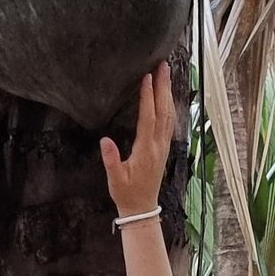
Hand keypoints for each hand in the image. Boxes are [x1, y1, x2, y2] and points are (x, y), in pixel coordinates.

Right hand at [101, 64, 174, 218]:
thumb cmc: (126, 194)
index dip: (148, 97)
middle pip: (163, 111)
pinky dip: (169, 106)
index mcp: (145, 150)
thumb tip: (105, 141)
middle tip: (163, 66)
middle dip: (164, 87)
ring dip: (168, 93)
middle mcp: (158, 145)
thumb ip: (111, 160)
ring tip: (166, 74)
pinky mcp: (163, 149)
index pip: (148, 118)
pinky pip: (169, 123)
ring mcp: (163, 146)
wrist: (142, 209)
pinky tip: (168, 97)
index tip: (147, 78)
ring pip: (169, 115)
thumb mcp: (115, 179)